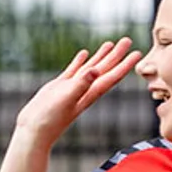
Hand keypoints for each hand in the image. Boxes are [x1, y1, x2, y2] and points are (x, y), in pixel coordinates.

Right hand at [15, 39, 139, 141]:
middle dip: (117, 56)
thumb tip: (95, 70)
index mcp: (89, 93)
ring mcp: (72, 88)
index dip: (124, 65)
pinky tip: (84, 53)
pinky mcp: (60, 87)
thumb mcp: (66, 99)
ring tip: (110, 43)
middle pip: (105, 69)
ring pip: (90, 68)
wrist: (34, 131)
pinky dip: (80, 62)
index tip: (137, 53)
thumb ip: (80, 85)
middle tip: (127, 40)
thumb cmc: (49, 119)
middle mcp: (84, 90)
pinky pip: (74, 71)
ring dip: (101, 57)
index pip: (111, 76)